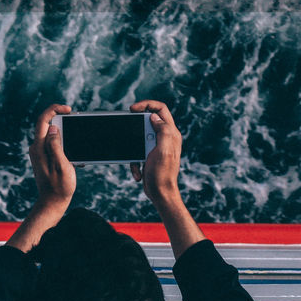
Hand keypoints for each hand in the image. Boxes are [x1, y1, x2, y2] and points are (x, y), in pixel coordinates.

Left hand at [7, 104, 75, 252]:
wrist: (52, 203)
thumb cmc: (59, 187)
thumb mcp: (62, 166)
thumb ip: (56, 146)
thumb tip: (53, 127)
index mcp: (39, 147)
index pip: (43, 120)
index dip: (55, 109)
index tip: (68, 109)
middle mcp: (36, 148)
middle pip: (46, 124)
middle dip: (61, 118)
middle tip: (76, 121)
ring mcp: (39, 153)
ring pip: (51, 133)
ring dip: (64, 132)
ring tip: (77, 140)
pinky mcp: (44, 158)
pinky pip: (53, 143)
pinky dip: (64, 143)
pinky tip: (74, 154)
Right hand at [129, 100, 202, 258]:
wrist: (160, 195)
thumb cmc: (162, 175)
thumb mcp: (163, 151)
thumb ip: (162, 131)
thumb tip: (154, 117)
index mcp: (171, 134)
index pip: (160, 110)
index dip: (146, 105)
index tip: (132, 109)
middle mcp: (165, 138)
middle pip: (148, 122)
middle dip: (137, 130)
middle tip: (129, 134)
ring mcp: (157, 146)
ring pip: (140, 138)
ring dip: (134, 149)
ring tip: (137, 160)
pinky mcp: (149, 155)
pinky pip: (137, 152)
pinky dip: (134, 161)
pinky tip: (138, 171)